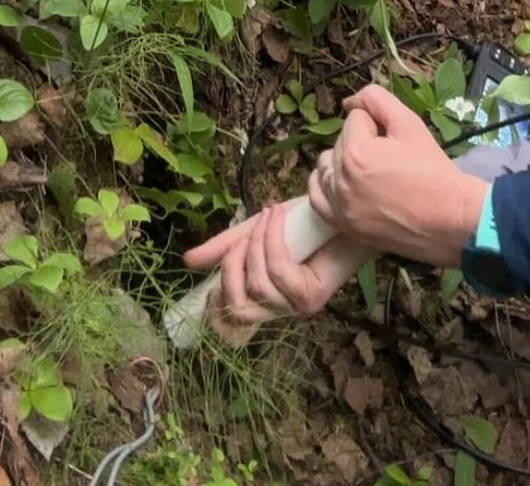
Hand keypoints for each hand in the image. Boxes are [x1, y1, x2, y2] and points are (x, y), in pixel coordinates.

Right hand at [182, 198, 374, 324]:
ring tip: (269, 216)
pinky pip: (277, 271)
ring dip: (257, 243)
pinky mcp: (311, 296)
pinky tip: (277, 217)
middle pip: (239, 306)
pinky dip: (272, 240)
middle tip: (245, 234)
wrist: (342, 212)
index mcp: (265, 296)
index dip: (217, 302)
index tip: (212, 273)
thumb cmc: (304, 224)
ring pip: (258, 284)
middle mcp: (280, 308)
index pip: (232, 317)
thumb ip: (225, 247)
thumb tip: (187, 262)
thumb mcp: (255, 231)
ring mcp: (296, 306)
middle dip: (233, 265)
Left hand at [308, 85, 487, 268]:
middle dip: (361, 142)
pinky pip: (317, 199)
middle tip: (388, 157)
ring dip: (342, 162)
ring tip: (369, 171)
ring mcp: (339, 207)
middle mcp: (341, 179)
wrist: (450, 219)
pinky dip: (327, 187)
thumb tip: (349, 102)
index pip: (355, 118)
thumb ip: (376, 99)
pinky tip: (343, 185)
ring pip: (326, 167)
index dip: (377, 125)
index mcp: (356, 152)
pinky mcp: (343, 226)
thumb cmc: (432, 169)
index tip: (396, 141)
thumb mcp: (409, 123)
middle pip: (339, 142)